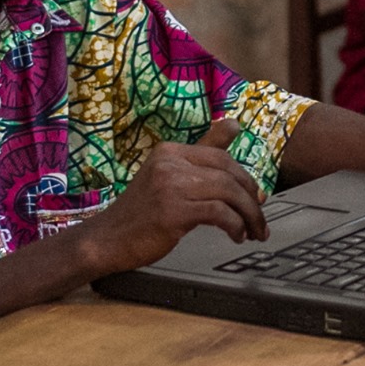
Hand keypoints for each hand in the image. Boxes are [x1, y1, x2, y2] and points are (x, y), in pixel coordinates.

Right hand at [75, 118, 267, 274]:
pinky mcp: (173, 212)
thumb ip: (201, 154)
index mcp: (170, 151)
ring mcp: (171, 187)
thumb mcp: (168, 177)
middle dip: (251, 197)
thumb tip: (234, 125)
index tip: (256, 195)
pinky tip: (236, 235)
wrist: (104, 241)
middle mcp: (170, 163)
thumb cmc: (139, 213)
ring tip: (253, 231)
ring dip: (249, 214)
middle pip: (229, 172)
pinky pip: (219, 213)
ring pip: (229, 192)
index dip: (245, 176)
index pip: (221, 155)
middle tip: (259, 217)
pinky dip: (235, 225)